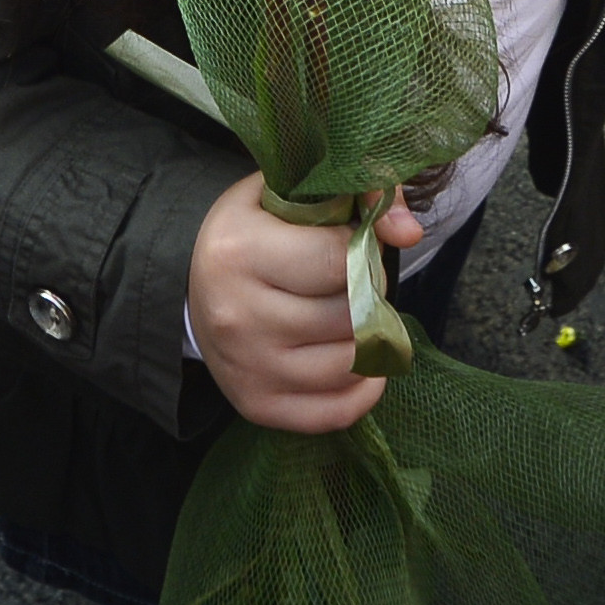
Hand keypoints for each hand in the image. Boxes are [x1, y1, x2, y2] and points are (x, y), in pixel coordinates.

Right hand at [188, 173, 416, 433]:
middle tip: (355, 283)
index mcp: (239, 252)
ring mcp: (248, 368)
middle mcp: (238, 317)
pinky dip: (362, 389)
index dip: (362, 251)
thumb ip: (360, 192)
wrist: (195, 287)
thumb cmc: (253, 231)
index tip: (352, 246)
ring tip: (353, 316)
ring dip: (367, 340)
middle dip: (366, 296)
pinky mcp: (257, 406)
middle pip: (347, 316)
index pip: (338, 260)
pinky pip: (335, 412)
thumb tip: (408, 231)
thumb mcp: (291, 192)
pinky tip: (359, 361)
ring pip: (349, 364)